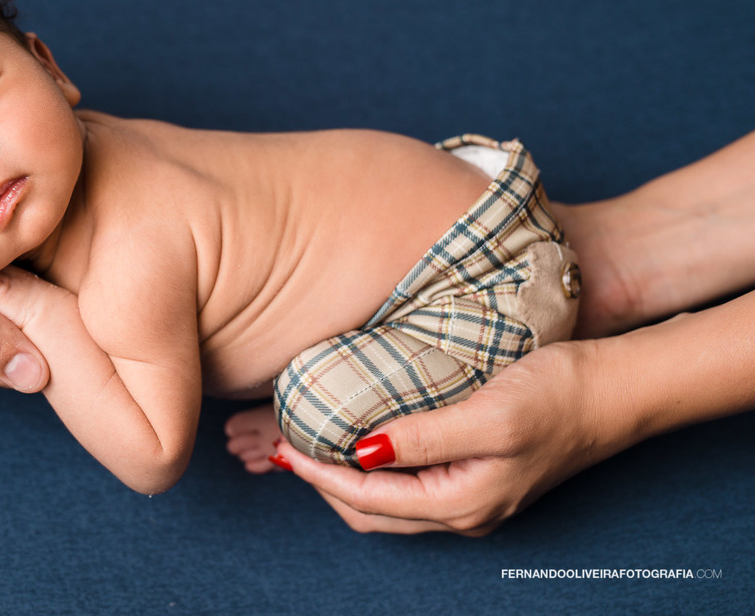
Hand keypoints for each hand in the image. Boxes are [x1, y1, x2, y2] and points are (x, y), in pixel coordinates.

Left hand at [272, 340, 622, 534]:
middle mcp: (463, 509)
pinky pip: (408, 482)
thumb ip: (423, 436)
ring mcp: (471, 494)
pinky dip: (373, 465)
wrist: (618, 389)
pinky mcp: (478, 472)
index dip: (316, 472)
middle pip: (369, 511)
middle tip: (283, 443)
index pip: (366, 499)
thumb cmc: (561, 396)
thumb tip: (360, 450)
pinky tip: (359, 434)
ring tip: (309, 439)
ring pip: (387, 500)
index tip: (280, 443)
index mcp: (462, 503)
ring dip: (344, 474)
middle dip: (321, 481)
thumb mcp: (488, 414)